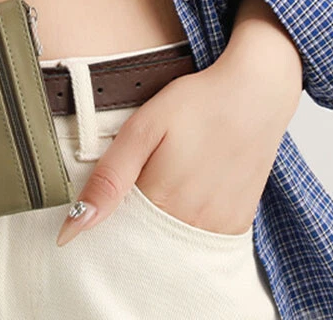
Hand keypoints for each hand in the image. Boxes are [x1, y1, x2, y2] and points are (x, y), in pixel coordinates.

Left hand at [55, 39, 301, 246]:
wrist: (257, 92)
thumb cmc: (198, 102)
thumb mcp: (143, 128)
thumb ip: (109, 178)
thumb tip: (75, 225)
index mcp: (162, 201)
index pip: (118, 234)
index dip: (105, 218)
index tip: (100, 199)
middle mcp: (192, 224)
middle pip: (147, 240)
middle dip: (132, 222)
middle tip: (140, 175)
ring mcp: (219, 226)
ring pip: (173, 240)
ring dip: (160, 220)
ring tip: (166, 176)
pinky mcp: (239, 221)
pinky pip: (202, 235)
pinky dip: (187, 220)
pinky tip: (188, 187)